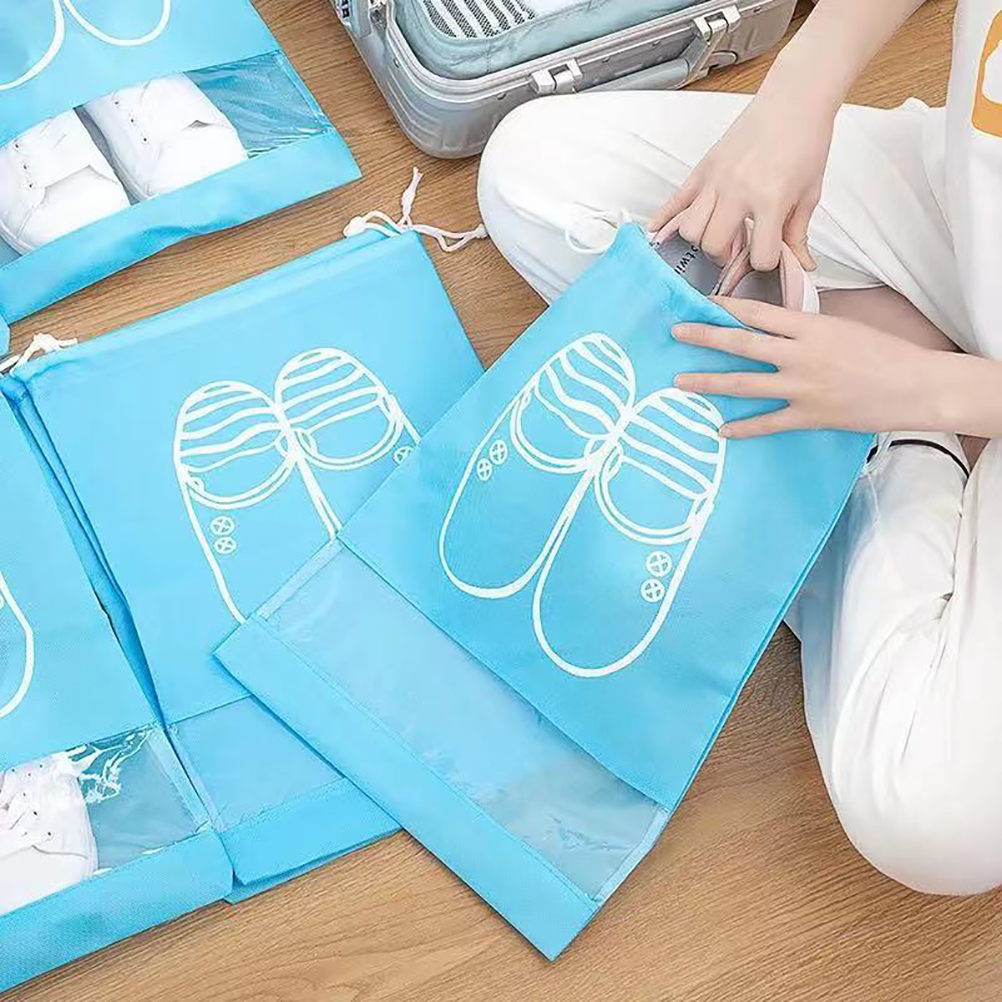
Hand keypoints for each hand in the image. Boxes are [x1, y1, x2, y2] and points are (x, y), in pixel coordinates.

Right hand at [648, 86, 834, 271]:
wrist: (793, 102)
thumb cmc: (805, 143)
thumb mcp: (810, 194)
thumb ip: (798, 233)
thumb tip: (802, 265)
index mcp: (771, 200)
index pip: (760, 255)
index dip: (765, 262)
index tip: (767, 255)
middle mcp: (738, 192)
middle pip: (713, 245)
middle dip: (724, 255)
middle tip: (735, 249)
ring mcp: (716, 180)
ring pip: (689, 229)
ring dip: (701, 240)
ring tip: (715, 234)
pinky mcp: (703, 170)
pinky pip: (674, 201)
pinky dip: (664, 220)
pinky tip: (659, 233)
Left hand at [671, 298, 948, 438]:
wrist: (915, 386)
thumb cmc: (884, 353)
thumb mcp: (843, 327)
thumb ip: (805, 328)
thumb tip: (773, 325)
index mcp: (810, 327)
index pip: (759, 312)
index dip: (727, 306)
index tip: (700, 302)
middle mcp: (800, 355)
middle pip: (742, 344)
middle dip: (705, 337)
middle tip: (676, 333)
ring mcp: (802, 387)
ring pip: (745, 383)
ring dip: (710, 382)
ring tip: (681, 381)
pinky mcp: (809, 415)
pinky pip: (768, 423)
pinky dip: (743, 428)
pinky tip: (721, 429)